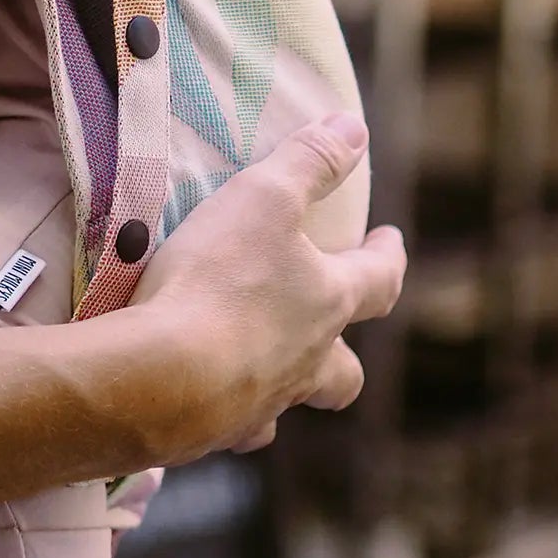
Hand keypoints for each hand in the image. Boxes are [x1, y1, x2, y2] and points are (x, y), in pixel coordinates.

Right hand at [113, 114, 404, 459]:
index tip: (392, 239)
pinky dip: (234, 410)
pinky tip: (214, 400)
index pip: (379, 279)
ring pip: (294, 399)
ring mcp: (266, 401)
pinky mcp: (219, 428)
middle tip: (336, 328)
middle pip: (347, 368)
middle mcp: (309, 359)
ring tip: (269, 366)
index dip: (388, 256)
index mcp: (329, 302)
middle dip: (347, 349)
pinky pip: (238, 426)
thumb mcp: (264, 196)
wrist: (165, 376)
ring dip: (292, 383)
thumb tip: (355, 129)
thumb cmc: (220, 278)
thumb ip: (310, 160)